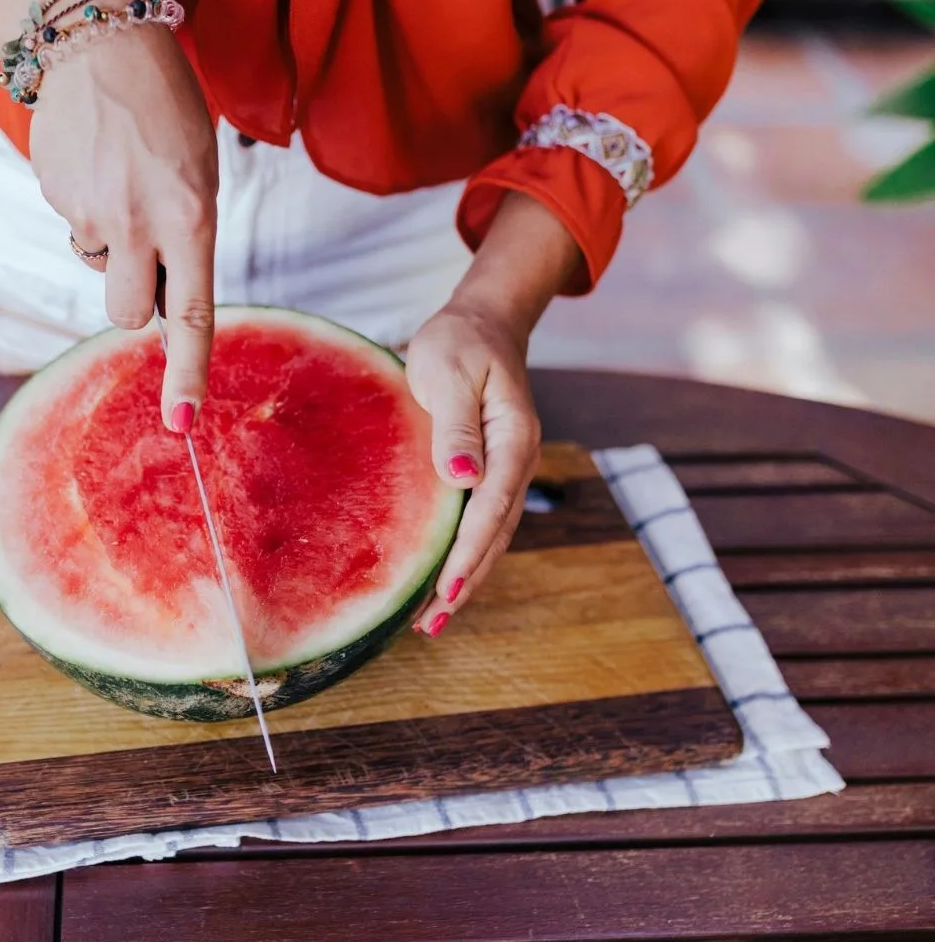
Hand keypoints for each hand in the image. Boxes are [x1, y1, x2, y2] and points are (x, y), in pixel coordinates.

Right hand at [0, 0, 218, 430]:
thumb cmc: (166, 111)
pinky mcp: (54, 198)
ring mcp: (90, 214)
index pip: (190, 316)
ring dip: (110, 245)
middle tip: (145, 249)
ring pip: (99, 268)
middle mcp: (139, 225)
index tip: (182, 424)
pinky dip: (85, 208)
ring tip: (121, 182)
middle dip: (133, 297)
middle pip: (127, 313)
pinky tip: (95, 164)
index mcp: (190, 219)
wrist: (102, 41)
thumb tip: (152, 299)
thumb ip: (185, 240)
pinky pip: (74, 228)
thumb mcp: (199, 176)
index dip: (187, 374)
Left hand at [404, 191, 582, 634]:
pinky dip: (463, 555)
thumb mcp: (452, 373)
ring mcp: (507, 470)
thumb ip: (457, 426)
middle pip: (494, 534)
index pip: (491, 508)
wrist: (481, 323)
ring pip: (490, 536)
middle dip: (465, 582)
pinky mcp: (491, 472)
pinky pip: (479, 523)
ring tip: (431, 620)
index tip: (446, 589)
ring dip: (465, 578)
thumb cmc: (460, 342)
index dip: (468, 552)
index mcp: (513, 440)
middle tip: (431, 625)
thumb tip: (462, 478)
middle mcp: (517, 461)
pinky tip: (440, 579)